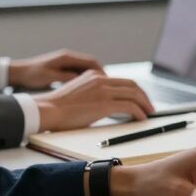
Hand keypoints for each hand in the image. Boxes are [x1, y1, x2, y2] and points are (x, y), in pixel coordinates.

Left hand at [9, 49, 102, 88]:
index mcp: (67, 57)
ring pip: (85, 69)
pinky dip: (84, 80)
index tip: (108, 82)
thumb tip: (84, 81)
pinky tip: (85, 89)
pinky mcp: (62, 68)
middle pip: (91, 65)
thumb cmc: (32, 75)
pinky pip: (78, 72)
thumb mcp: (50, 78)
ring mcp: (65, 62)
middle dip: (100, 75)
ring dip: (93, 78)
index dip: (102, 72)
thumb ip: (68, 78)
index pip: (92, 62)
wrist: (18, 73)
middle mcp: (68, 57)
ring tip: (98, 90)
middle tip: (107, 87)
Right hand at [33, 70, 154, 131]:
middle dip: (144, 97)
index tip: (140, 99)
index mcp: (95, 76)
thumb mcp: (78, 92)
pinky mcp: (103, 104)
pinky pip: (129, 106)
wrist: (46, 110)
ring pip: (134, 94)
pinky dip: (139, 112)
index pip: (122, 81)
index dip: (136, 90)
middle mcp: (101, 80)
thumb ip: (93, 93)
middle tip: (149, 107)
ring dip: (145, 105)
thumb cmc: (58, 108)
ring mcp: (103, 91)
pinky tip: (141, 119)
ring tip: (149, 113)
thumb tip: (106, 104)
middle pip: (132, 85)